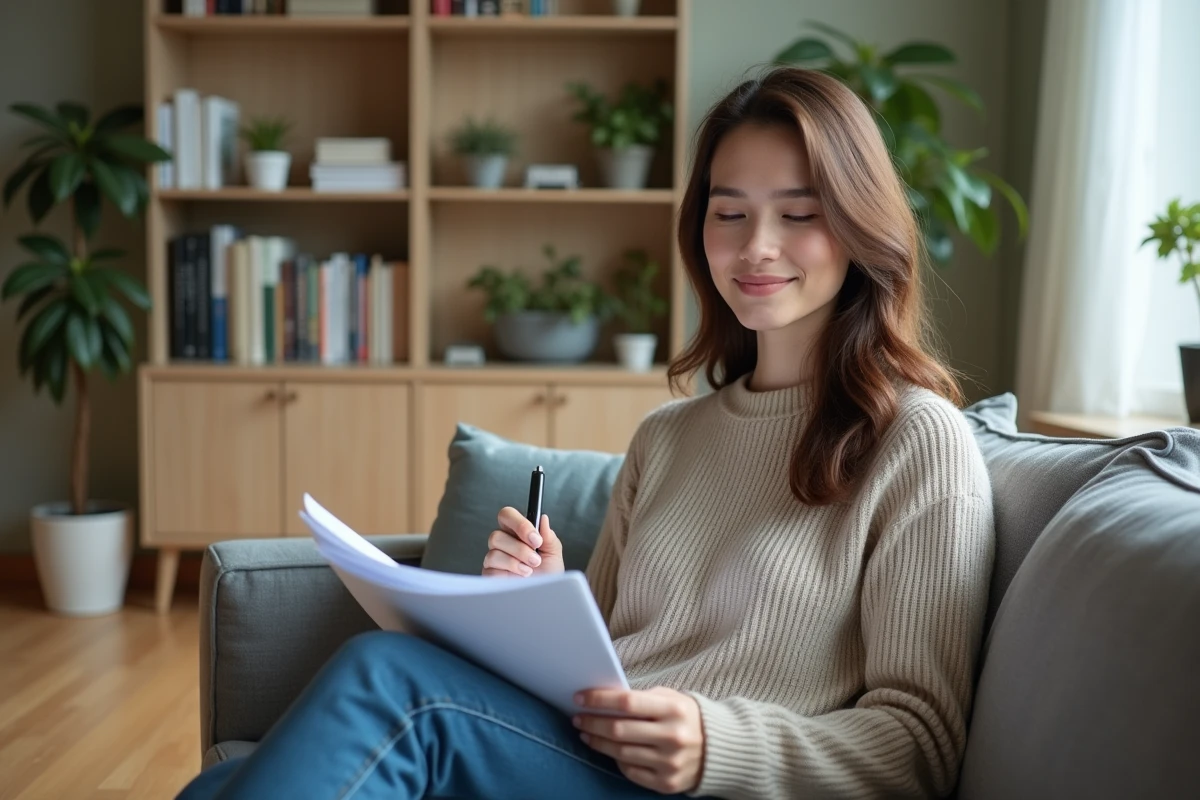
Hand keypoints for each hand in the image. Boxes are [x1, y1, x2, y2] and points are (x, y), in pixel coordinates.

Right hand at [481, 507, 563, 576]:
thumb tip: (543, 518)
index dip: (519, 524)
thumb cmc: (548, 575)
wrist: (546, 597)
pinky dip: (509, 572)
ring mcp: (494, 559)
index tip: (536, 539)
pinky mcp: (489, 574)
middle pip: (496, 534)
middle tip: (535, 559)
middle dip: (519, 548)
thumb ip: (548, 535)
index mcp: (517, 533)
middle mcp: (503, 543)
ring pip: (494, 551)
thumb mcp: (553, 553)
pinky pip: (491, 568)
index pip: (507, 516)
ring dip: (516, 561)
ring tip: (530, 570)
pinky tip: (520, 578)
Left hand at [573, 687, 704, 794]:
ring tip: (586, 734)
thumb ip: (641, 698)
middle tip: (578, 718)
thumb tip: (604, 698)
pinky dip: (616, 760)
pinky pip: (631, 771)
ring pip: (621, 752)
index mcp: (673, 710)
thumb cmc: (687, 718)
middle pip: (619, 729)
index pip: (626, 703)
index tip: (579, 697)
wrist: (719, 749)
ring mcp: (669, 762)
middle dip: (592, 723)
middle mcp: (672, 736)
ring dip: (598, 742)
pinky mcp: (666, 783)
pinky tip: (609, 750)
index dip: (599, 700)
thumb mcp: (672, 699)